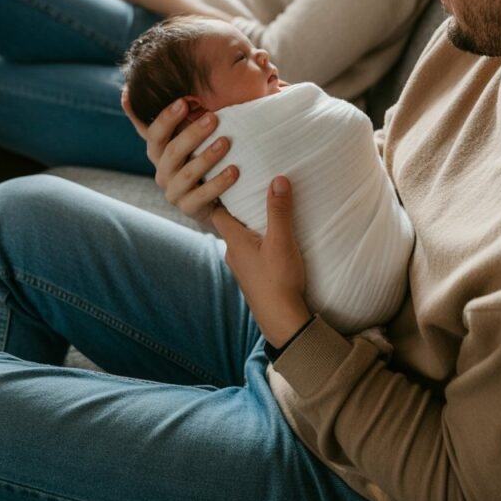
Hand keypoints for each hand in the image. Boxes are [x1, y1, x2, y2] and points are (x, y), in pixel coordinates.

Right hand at [122, 87, 237, 221]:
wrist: (213, 200)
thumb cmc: (198, 160)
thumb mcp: (183, 138)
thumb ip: (167, 118)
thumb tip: (125, 94)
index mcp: (158, 152)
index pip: (154, 133)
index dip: (167, 118)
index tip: (185, 101)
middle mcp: (162, 172)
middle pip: (172, 152)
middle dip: (192, 133)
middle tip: (213, 118)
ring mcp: (174, 192)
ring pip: (187, 174)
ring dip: (207, 156)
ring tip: (226, 142)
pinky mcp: (189, 208)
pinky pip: (202, 196)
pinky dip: (218, 183)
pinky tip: (234, 171)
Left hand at [212, 177, 309, 347]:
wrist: (282, 321)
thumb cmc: (279, 280)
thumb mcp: (282, 241)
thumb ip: (279, 211)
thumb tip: (278, 179)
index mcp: (234, 241)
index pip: (218, 211)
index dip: (221, 195)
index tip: (228, 179)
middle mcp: (233, 254)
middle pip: (229, 224)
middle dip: (238, 208)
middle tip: (250, 190)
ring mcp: (242, 268)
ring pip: (240, 240)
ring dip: (248, 227)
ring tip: (263, 212)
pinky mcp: (253, 278)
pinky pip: (249, 253)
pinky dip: (256, 243)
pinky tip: (270, 242)